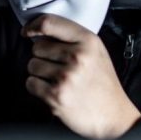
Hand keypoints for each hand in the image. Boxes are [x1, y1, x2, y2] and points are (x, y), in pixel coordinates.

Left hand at [21, 14, 140, 139]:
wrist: (113, 116)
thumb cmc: (102, 84)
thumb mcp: (96, 52)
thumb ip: (73, 38)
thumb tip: (41, 32)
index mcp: (88, 41)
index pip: (49, 23)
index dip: (33, 25)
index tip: (27, 31)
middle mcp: (78, 57)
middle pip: (37, 47)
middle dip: (43, 57)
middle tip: (59, 68)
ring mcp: (67, 77)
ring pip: (32, 65)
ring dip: (40, 74)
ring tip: (59, 81)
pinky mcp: (56, 95)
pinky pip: (31, 83)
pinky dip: (38, 88)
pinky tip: (53, 91)